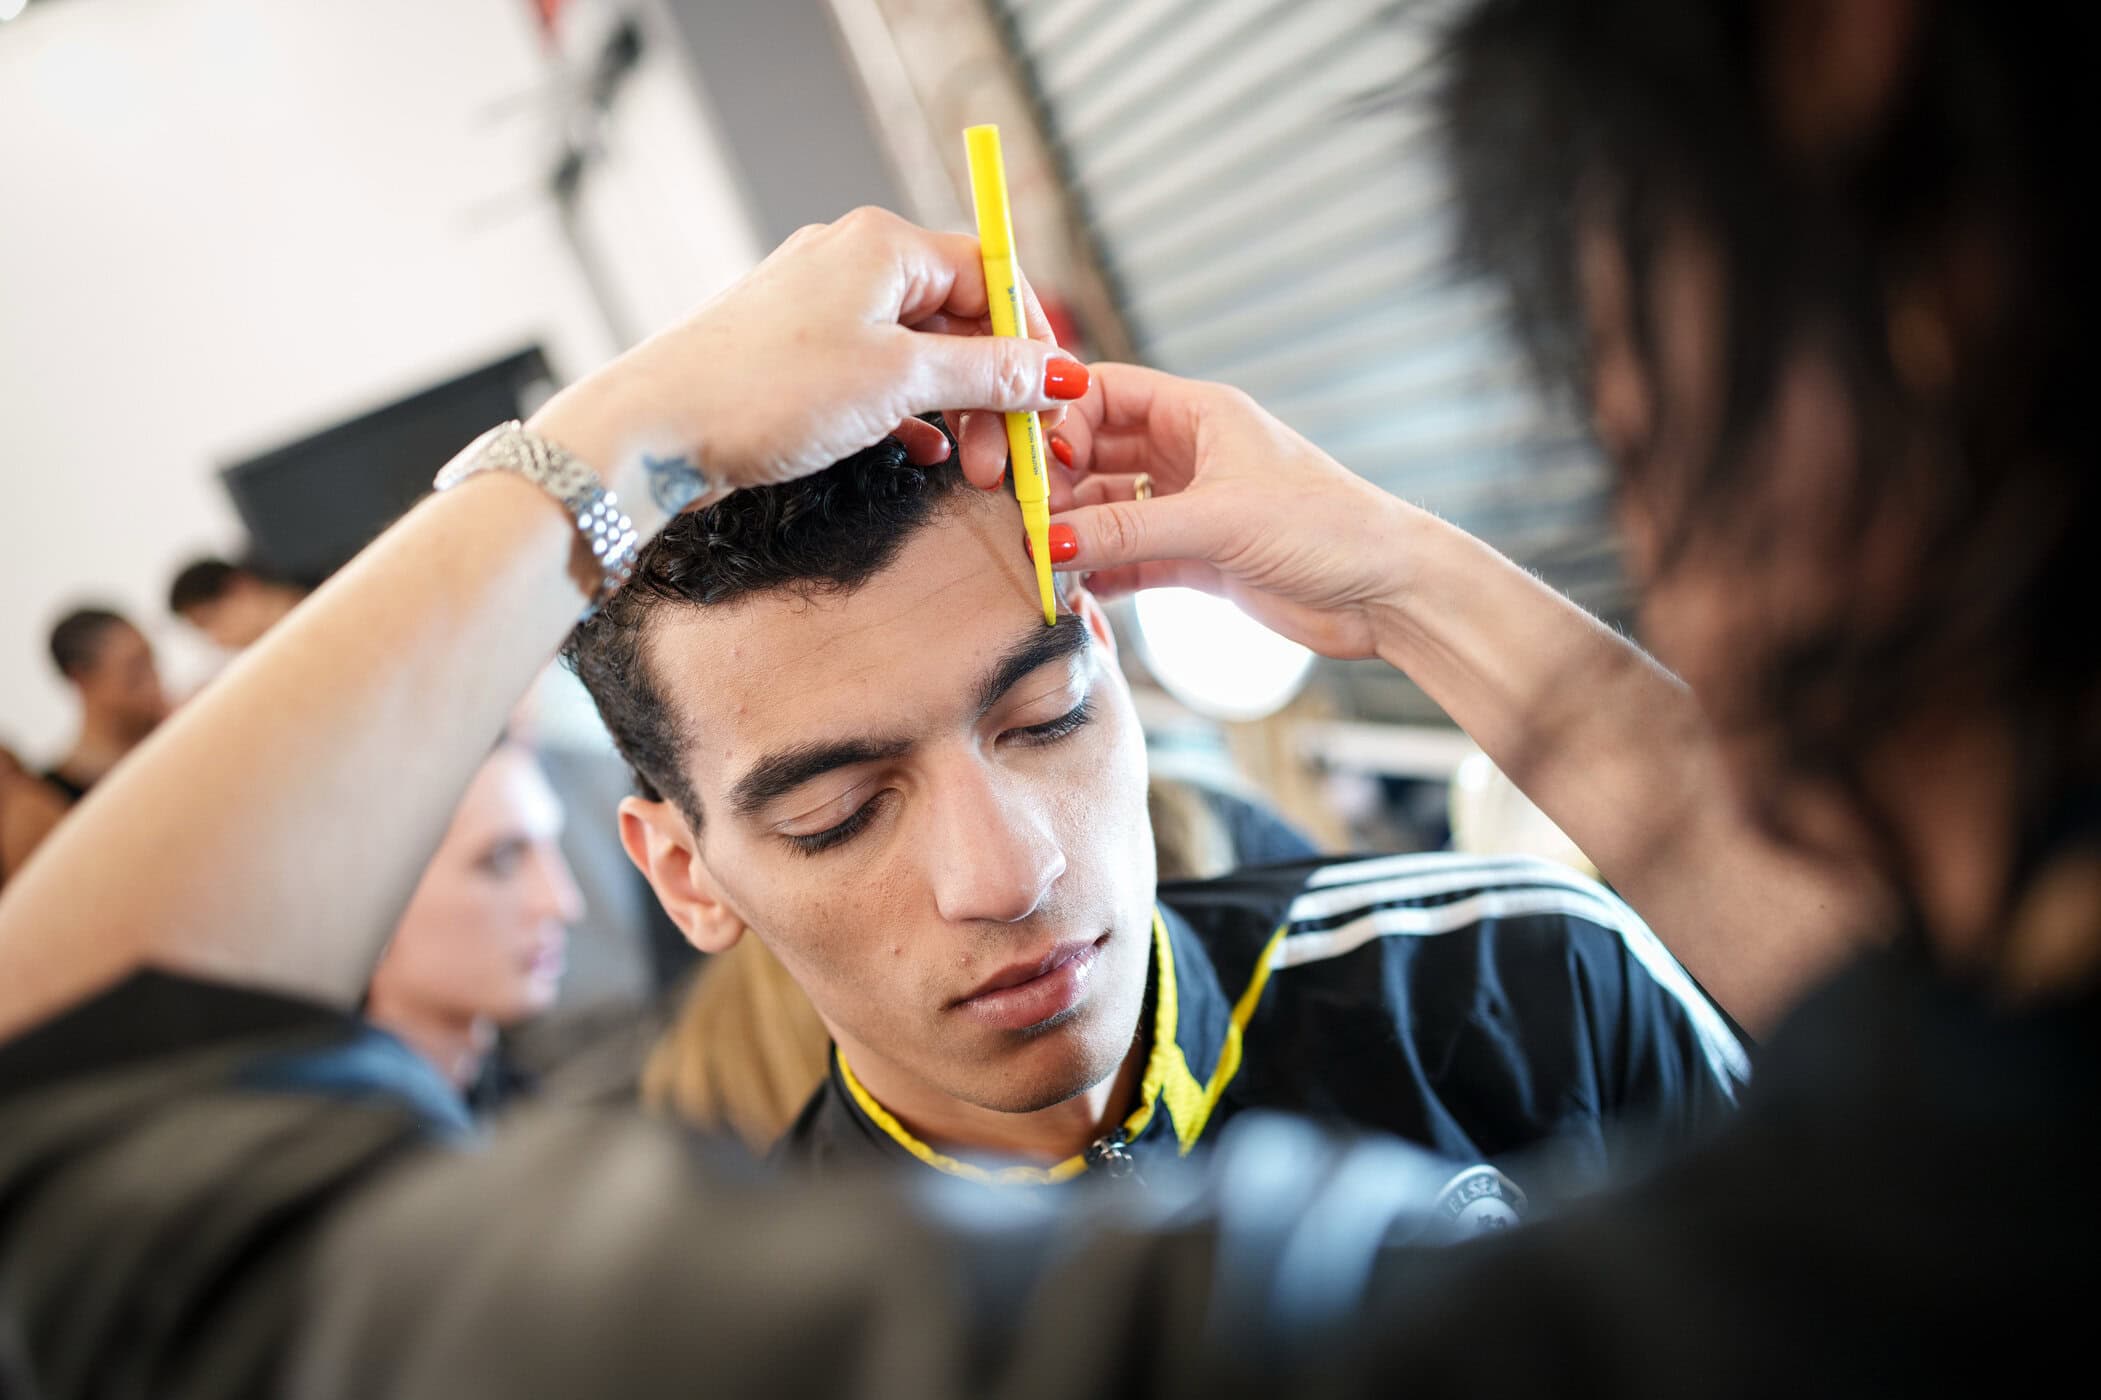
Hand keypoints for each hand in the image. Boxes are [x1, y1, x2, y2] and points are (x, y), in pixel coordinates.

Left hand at [527, 207, 1082, 517]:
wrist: (654, 431)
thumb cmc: (766, 391)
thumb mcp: (898, 380)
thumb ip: (986, 373)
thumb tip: (1056, 370)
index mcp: (884, 245)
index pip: (991, 275)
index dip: (1032, 339)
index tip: (1055, 399)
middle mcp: (852, 262)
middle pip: (959, 318)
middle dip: (997, 390)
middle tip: (1016, 457)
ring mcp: (820, 308)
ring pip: (920, 353)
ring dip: (959, 411)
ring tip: (976, 471)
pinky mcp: (796, 354)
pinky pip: (878, 377)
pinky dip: (912, 415)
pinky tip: (928, 454)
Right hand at [1046, 364, 1411, 660]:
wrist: (1388, 592)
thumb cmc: (1328, 527)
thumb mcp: (1218, 520)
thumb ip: (1128, 531)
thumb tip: (1047, 542)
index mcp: (1199, 413)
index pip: (1102, 392)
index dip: (1058, 421)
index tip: (1032, 466)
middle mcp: (1189, 453)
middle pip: (1093, 452)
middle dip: (1054, 484)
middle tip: (1024, 521)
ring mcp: (1190, 506)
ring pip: (1107, 509)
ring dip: (1074, 534)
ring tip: (1043, 565)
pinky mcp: (1197, 558)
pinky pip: (1129, 558)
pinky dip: (1100, 573)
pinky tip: (1074, 593)